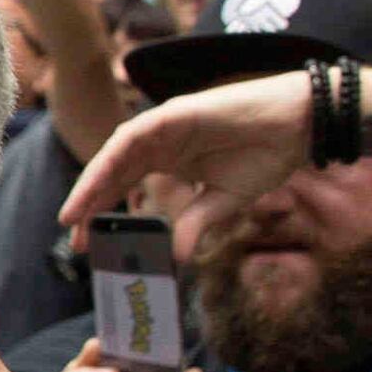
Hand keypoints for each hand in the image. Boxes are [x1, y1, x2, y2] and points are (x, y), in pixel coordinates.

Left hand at [66, 70, 315, 233]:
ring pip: (116, 154)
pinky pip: (134, 135)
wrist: (298, 126)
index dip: (100, 213)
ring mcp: (164, 125)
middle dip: (89, 204)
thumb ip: (197, 224)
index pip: (122, 187)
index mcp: (168, 160)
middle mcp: (159, 142)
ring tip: (74, 213)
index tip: (84, 244)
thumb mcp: (225, 202)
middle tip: (73, 238)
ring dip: (93, 183)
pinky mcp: (174, 112)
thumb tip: (177, 258)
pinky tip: (101, 178)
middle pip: (112, 173)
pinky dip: (114, 157)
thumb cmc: (265, 156)